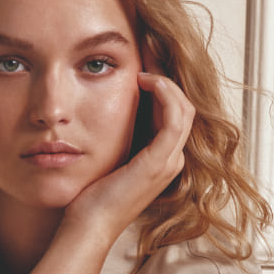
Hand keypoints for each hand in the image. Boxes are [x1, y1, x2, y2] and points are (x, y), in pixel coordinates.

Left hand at [60, 69, 195, 248]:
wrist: (89, 224)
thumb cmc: (93, 195)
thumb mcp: (109, 155)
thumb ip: (119, 133)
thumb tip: (107, 102)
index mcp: (163, 159)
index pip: (176, 112)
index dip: (163, 83)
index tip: (143, 60)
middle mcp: (172, 160)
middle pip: (184, 106)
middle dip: (167, 75)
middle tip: (148, 50)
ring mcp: (169, 162)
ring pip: (184, 108)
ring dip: (167, 81)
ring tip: (144, 63)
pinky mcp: (159, 162)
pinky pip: (175, 117)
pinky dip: (165, 93)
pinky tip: (145, 80)